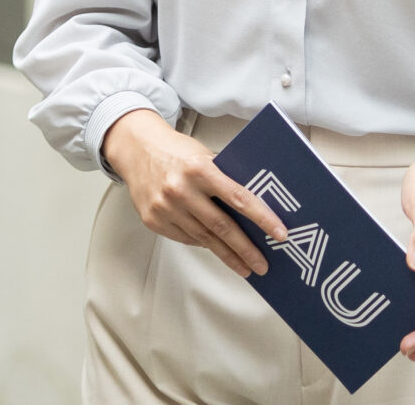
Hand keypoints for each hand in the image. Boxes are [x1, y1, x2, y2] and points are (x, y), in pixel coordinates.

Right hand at [99, 109, 290, 279]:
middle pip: (222, 226)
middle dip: (246, 249)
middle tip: (263, 265)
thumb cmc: (175, 151)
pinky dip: (203, 243)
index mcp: (199, 168)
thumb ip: (224, 179)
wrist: (134, 148)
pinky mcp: (153, 220)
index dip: (263, 218)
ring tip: (245, 267)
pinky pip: (185, 238)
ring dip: (227, 255)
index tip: (280, 235)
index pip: (239, 198)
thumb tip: (254, 210)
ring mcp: (165, 207)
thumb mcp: (203, 156)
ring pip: (204, 238)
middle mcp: (180, 189)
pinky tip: (215, 248)